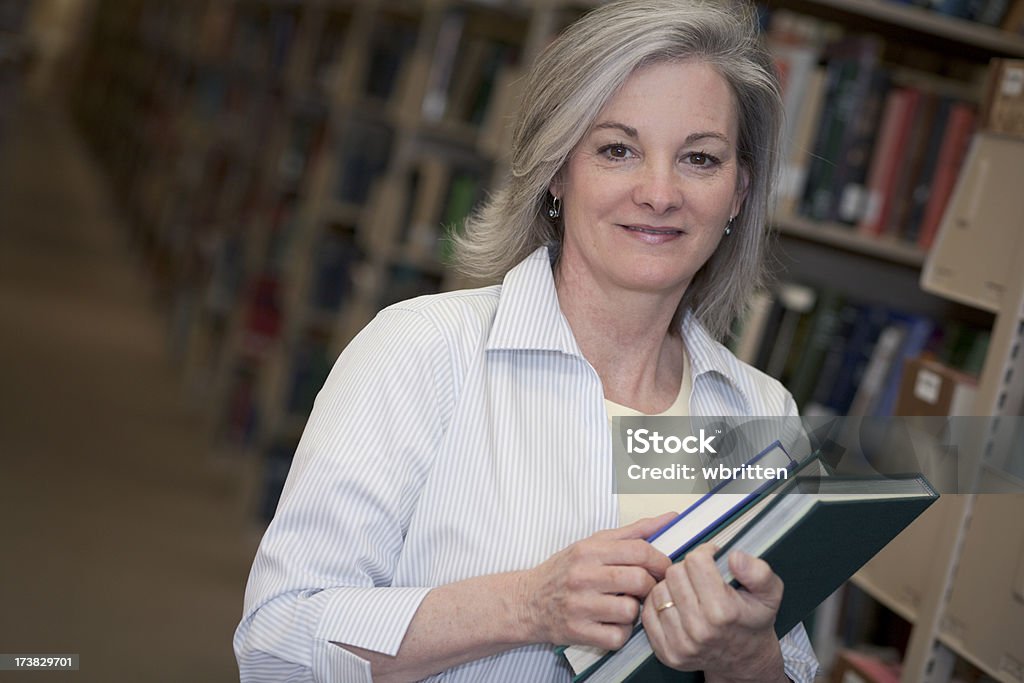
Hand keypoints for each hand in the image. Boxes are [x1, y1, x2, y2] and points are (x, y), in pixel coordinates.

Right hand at [516, 512, 674, 649]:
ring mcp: (580, 605)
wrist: (526, 602)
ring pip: (630, 611)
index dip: (660, 561)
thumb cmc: (563, 571)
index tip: (663, 569)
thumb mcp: (592, 543)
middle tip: (644, 589)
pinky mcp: (578, 632)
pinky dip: (620, 633)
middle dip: (649, 586)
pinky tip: (610, 624)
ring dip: (633, 612)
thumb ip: (633, 532)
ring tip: (622, 606)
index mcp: (588, 550)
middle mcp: (583, 576)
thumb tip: (670, 519)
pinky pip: (617, 637)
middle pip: (639, 580)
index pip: (639, 551)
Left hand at [641, 544, 787, 682]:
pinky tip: (677, 605)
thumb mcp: (770, 594)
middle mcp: (699, 630)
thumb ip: (758, 572)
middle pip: (674, 573)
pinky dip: (660, 604)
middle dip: (688, 569)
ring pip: (659, 591)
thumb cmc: (752, 621)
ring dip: (672, 586)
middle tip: (701, 578)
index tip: (711, 560)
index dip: (705, 554)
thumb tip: (734, 557)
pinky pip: (649, 612)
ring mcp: (680, 644)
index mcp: (723, 612)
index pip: (695, 562)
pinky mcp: (666, 653)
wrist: (744, 660)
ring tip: (689, 592)